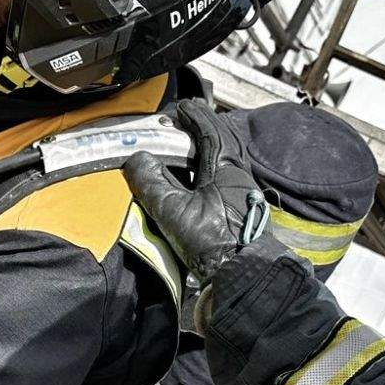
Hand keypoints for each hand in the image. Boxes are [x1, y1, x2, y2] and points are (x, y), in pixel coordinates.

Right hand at [124, 101, 269, 290]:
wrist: (247, 276)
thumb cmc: (216, 242)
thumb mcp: (174, 211)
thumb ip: (152, 182)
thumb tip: (137, 159)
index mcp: (226, 165)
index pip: (210, 128)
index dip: (193, 115)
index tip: (180, 108)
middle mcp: (239, 173)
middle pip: (221, 140)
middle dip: (201, 130)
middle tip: (180, 125)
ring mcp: (243, 191)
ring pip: (224, 160)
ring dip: (204, 151)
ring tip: (183, 152)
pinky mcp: (242, 209)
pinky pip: (224, 178)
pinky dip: (208, 170)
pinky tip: (196, 183)